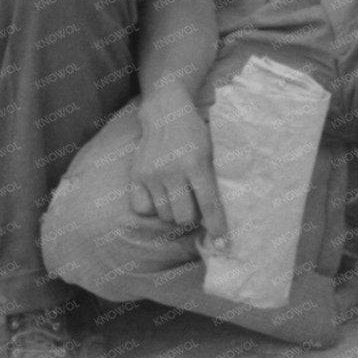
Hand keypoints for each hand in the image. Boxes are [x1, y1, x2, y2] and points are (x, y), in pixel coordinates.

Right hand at [129, 87, 228, 245]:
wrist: (166, 113)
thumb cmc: (195, 134)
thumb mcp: (212, 151)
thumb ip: (214, 179)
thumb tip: (218, 215)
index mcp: (197, 164)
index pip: (209, 204)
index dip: (217, 227)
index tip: (222, 244)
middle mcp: (173, 172)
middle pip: (183, 217)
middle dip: (191, 217)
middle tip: (194, 206)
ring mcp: (152, 175)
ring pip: (164, 215)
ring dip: (173, 211)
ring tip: (177, 195)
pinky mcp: (136, 176)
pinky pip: (142, 208)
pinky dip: (152, 207)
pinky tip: (160, 194)